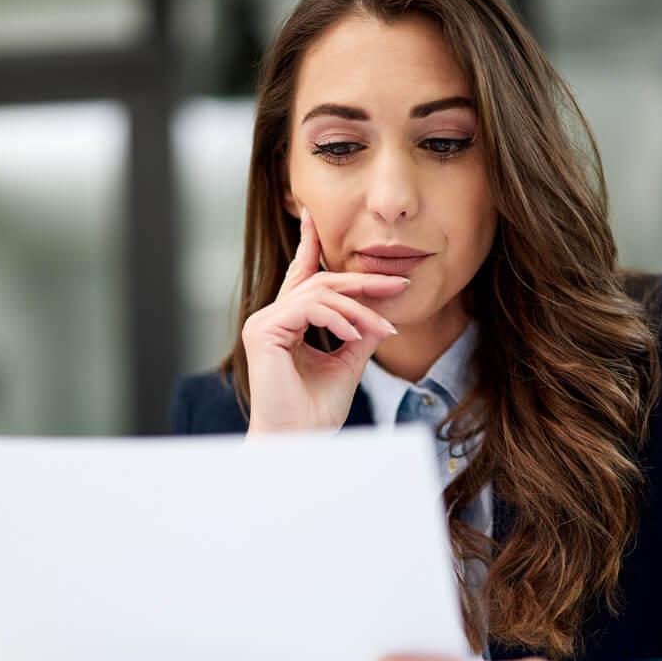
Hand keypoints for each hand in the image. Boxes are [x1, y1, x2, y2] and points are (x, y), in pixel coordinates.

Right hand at [242, 208, 409, 435]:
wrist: (298, 445)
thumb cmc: (315, 415)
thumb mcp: (347, 367)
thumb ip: (359, 337)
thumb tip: (382, 317)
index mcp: (285, 325)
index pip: (301, 278)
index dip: (307, 244)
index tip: (312, 215)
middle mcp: (270, 319)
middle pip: (320, 282)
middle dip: (362, 280)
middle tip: (398, 283)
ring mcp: (263, 323)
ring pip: (319, 293)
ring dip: (359, 308)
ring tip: (384, 326)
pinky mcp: (264, 332)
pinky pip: (310, 308)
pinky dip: (339, 318)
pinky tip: (358, 334)